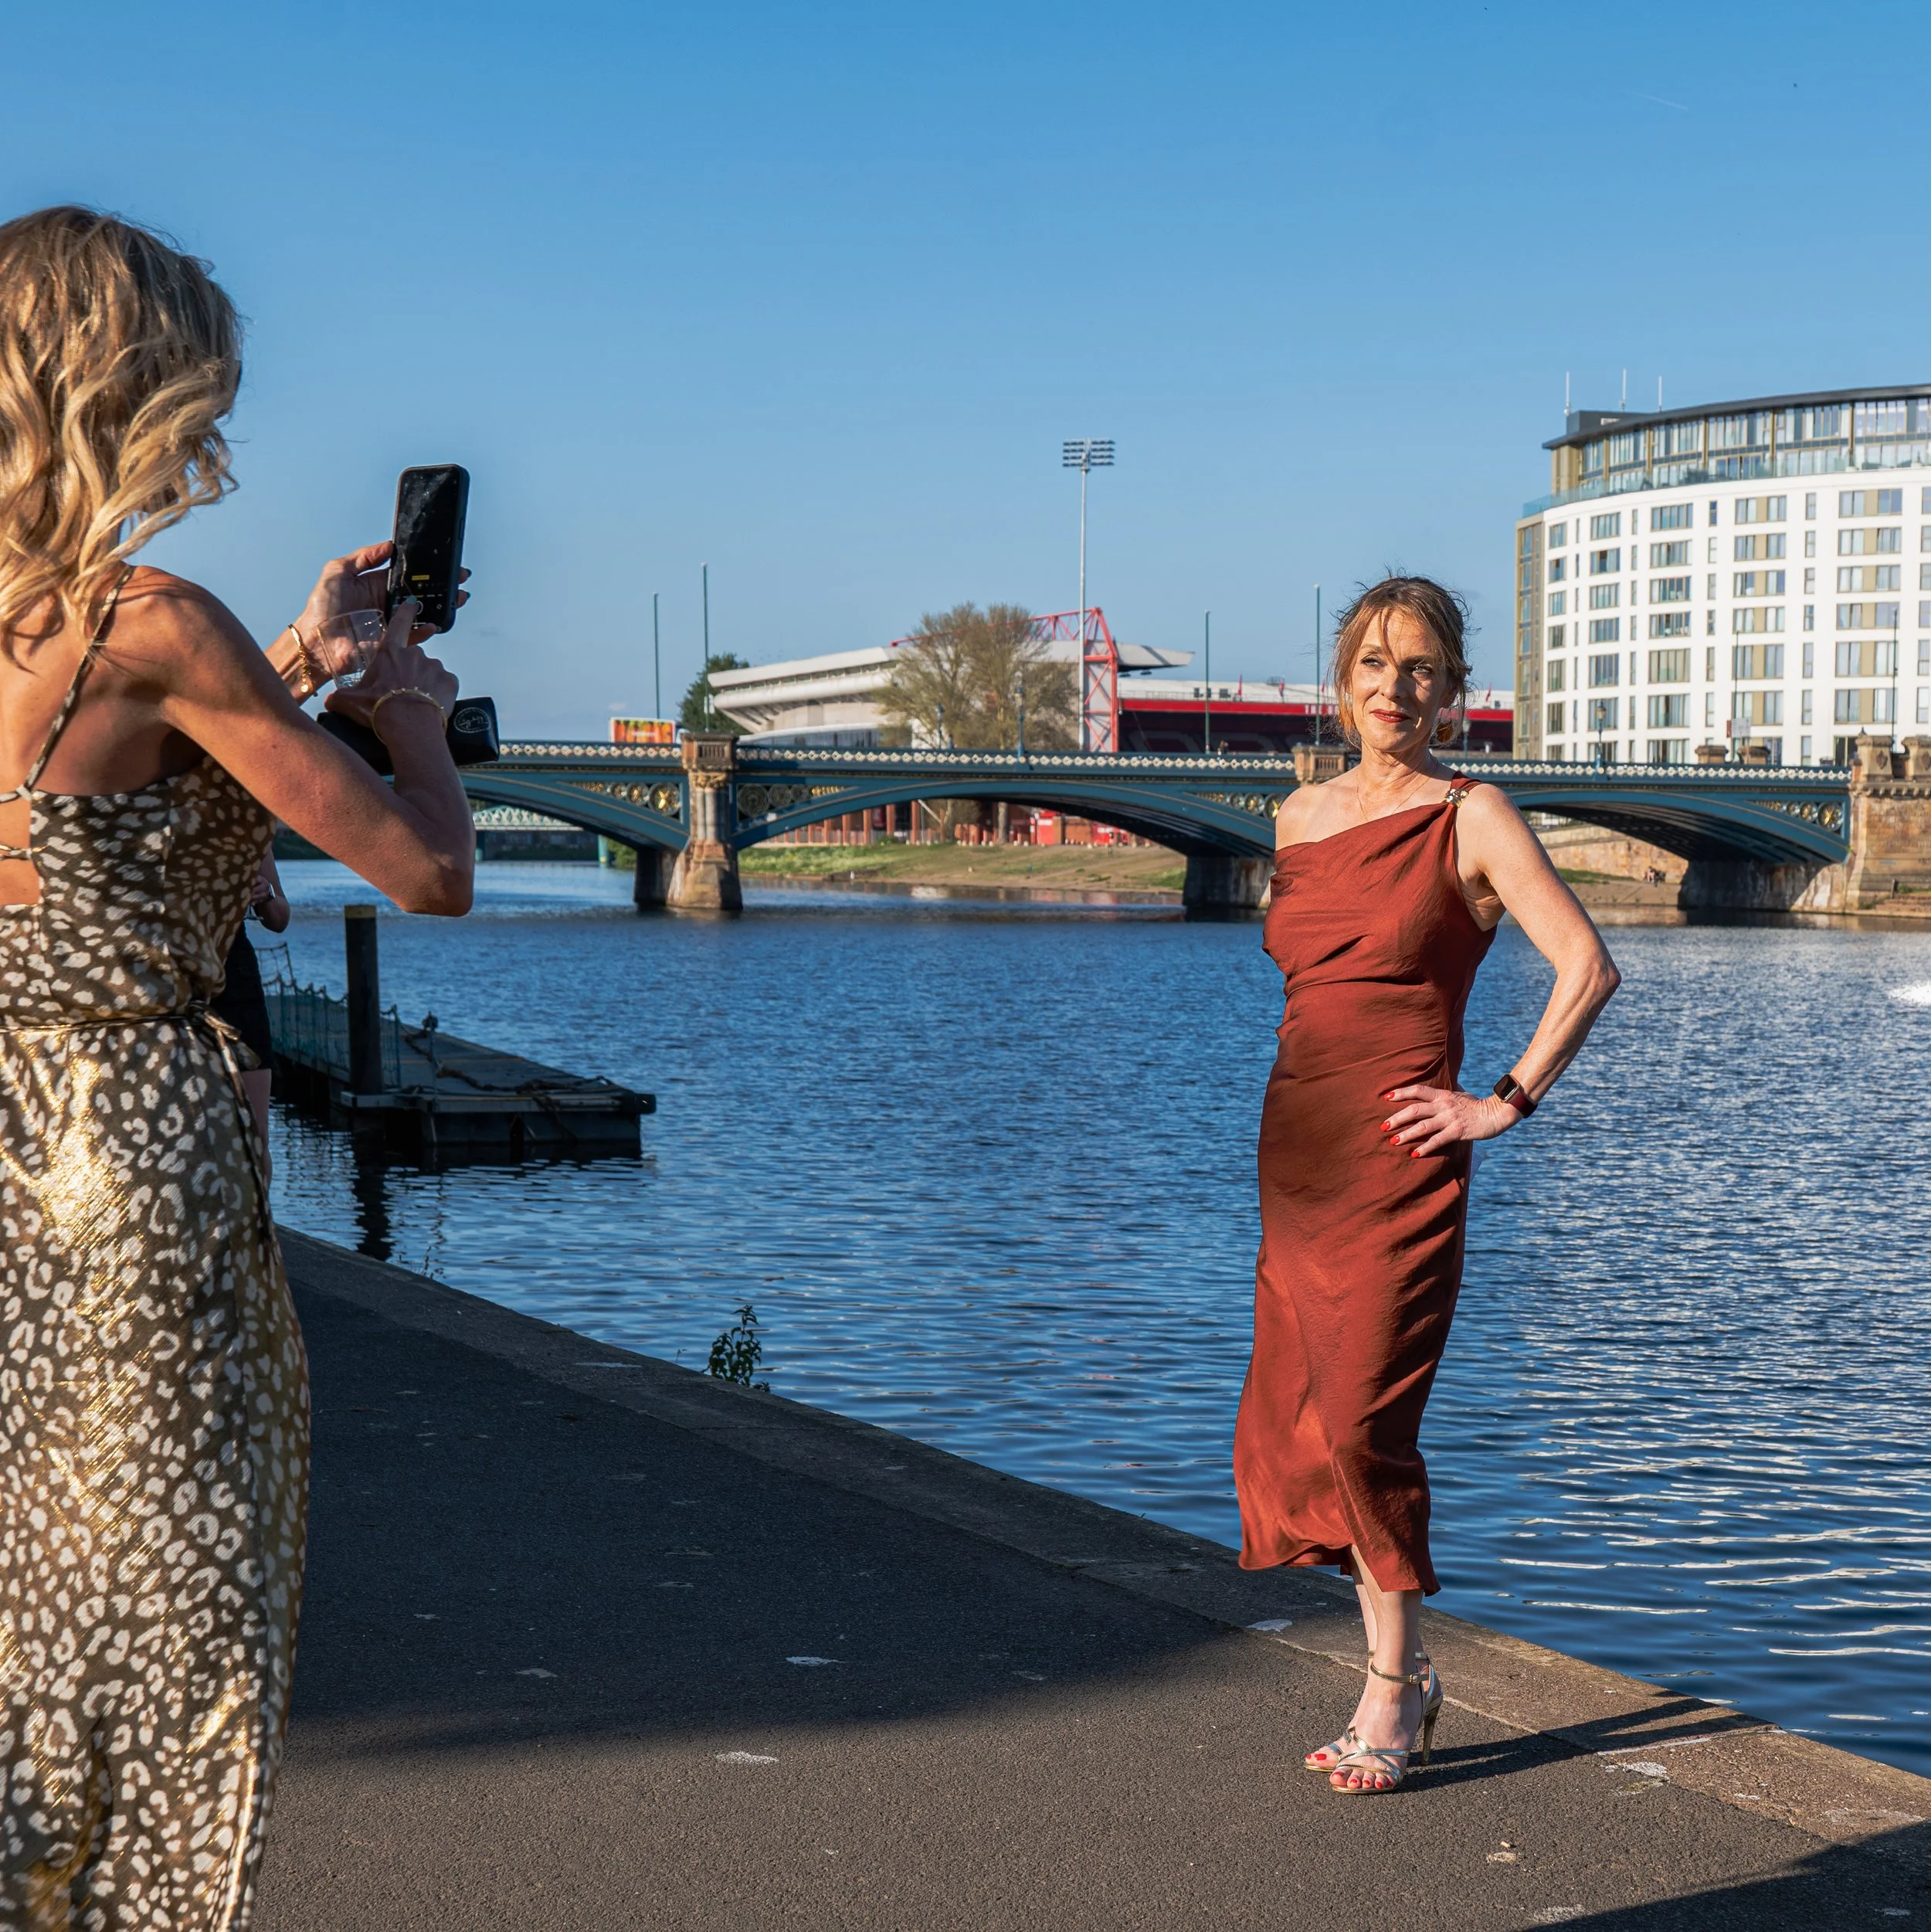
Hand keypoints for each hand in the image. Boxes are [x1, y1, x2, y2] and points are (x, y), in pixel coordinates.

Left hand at [292, 542, 469, 649]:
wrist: (315, 641)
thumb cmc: (320, 609)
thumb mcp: (337, 572)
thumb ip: (363, 557)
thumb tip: (388, 546)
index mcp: (376, 586)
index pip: (406, 575)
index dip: (423, 570)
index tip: (440, 563)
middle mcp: (386, 605)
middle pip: (420, 593)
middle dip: (441, 586)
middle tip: (458, 579)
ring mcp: (391, 624)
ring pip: (422, 613)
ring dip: (440, 606)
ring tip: (455, 598)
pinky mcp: (391, 641)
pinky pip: (414, 635)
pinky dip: (425, 630)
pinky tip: (433, 622)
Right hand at [323, 602, 457, 737]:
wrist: (408, 726)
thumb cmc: (381, 710)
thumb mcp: (351, 701)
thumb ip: (339, 697)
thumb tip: (330, 701)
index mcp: (390, 653)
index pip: (399, 624)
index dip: (404, 613)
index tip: (410, 604)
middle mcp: (414, 654)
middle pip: (413, 658)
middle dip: (408, 671)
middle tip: (401, 691)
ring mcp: (434, 666)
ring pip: (430, 671)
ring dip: (424, 683)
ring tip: (414, 701)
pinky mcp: (450, 681)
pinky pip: (445, 684)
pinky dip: (440, 693)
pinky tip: (430, 704)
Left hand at [1379, 1083, 1515, 1157]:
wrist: (1497, 1113)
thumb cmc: (1477, 1105)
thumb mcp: (1460, 1094)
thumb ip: (1446, 1094)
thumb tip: (1436, 1091)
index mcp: (1442, 1095)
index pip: (1418, 1090)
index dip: (1401, 1092)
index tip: (1386, 1097)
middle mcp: (1443, 1105)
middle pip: (1414, 1109)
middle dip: (1397, 1118)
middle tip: (1383, 1125)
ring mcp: (1450, 1118)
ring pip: (1422, 1126)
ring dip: (1406, 1134)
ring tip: (1393, 1141)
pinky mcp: (1457, 1131)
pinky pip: (1437, 1140)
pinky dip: (1424, 1147)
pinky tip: (1414, 1153)